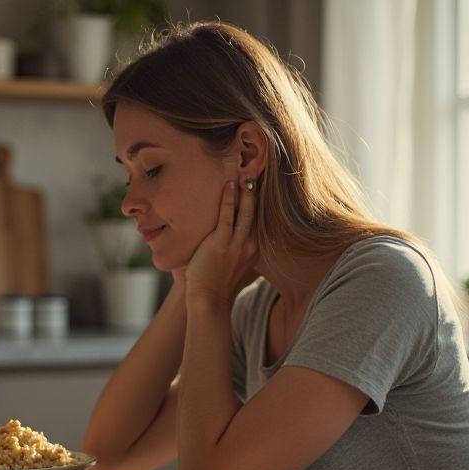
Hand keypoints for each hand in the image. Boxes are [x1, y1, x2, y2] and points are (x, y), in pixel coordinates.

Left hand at [184, 180, 258, 306]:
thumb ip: (233, 248)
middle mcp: (249, 244)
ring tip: (247, 171)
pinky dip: (229, 200)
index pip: (258, 219)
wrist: (209, 300)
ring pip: (246, 211)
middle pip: (256, 212)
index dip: (260, 200)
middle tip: (258, 169)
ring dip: (246, 190)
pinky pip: (227, 216)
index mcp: (253, 248)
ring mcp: (236, 244)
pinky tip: (229, 184)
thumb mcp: (231, 263)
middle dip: (257, 191)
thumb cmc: (214, 283)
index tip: (260, 183)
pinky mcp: (221, 243)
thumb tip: (225, 234)